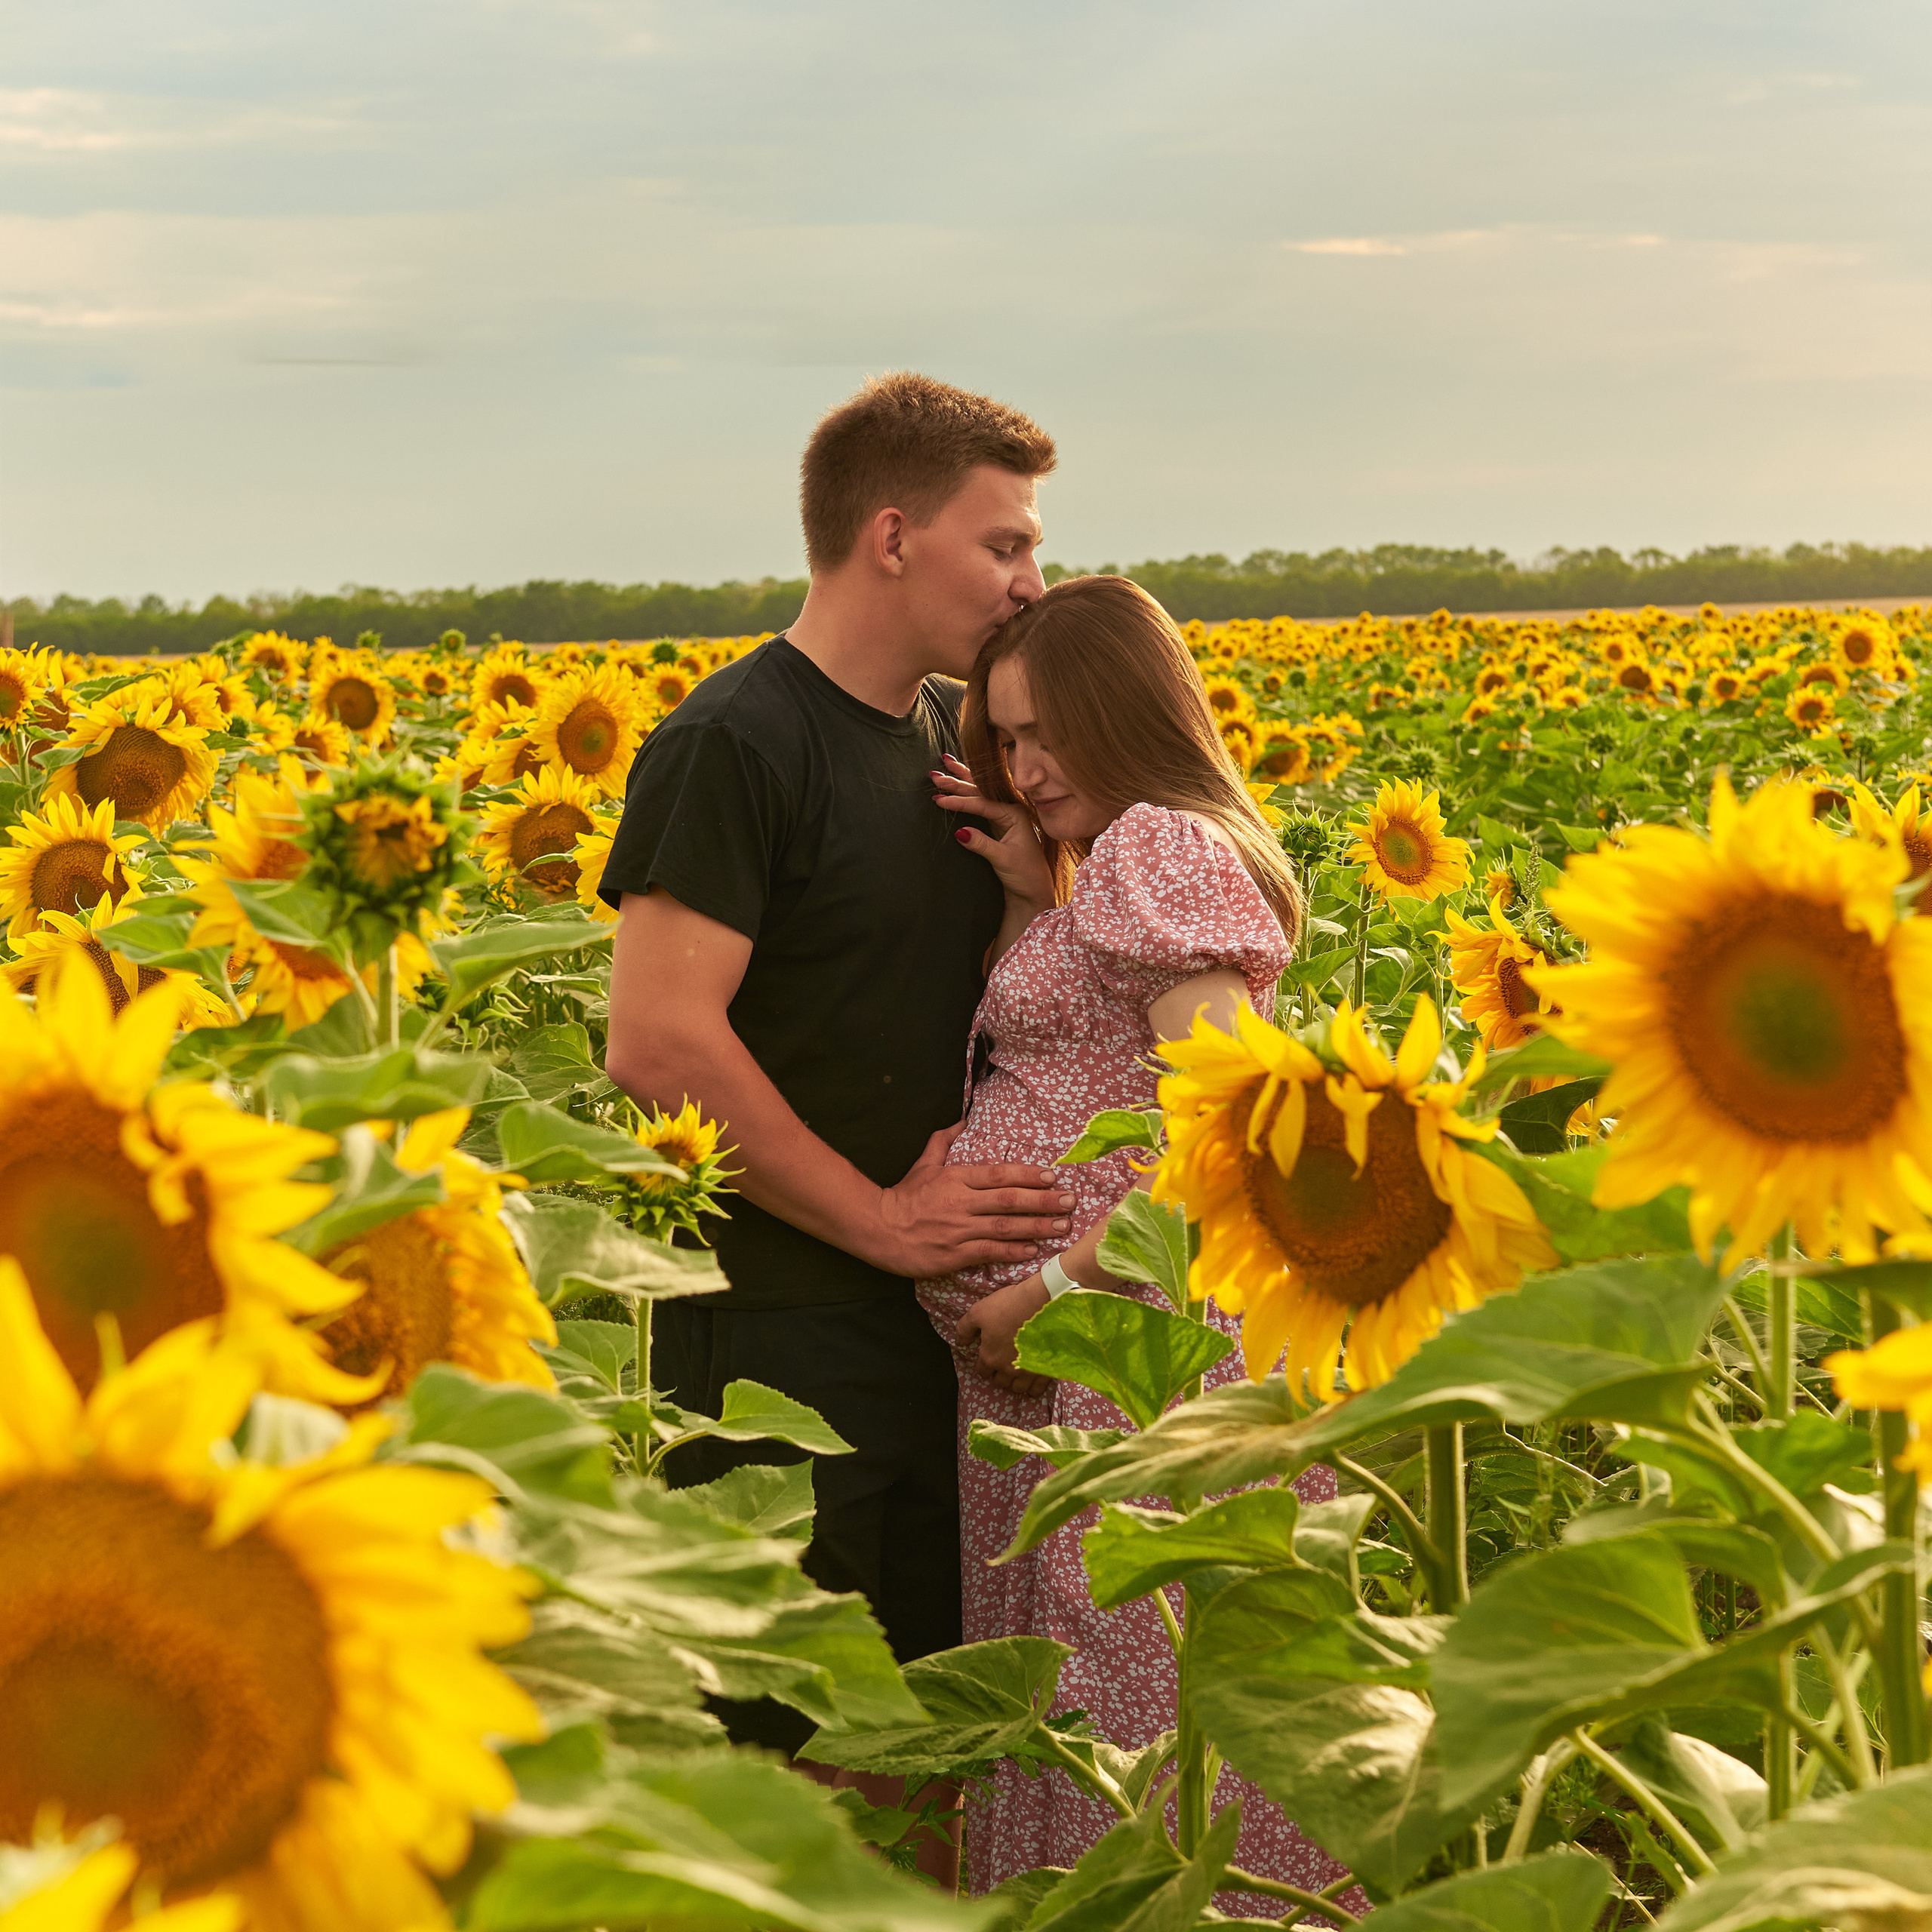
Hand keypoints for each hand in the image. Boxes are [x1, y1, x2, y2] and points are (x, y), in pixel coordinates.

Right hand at [870, 1125, 1075, 1277]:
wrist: (877, 1228)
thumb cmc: (904, 1196)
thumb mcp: (924, 1164)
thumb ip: (943, 1141)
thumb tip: (962, 1120)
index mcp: (956, 1178)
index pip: (998, 1175)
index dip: (1027, 1175)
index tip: (1052, 1176)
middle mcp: (961, 1202)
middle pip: (1009, 1200)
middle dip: (1043, 1201)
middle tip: (1070, 1201)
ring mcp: (959, 1230)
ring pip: (1004, 1227)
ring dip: (1036, 1226)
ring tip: (1062, 1226)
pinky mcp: (954, 1254)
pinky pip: (989, 1252)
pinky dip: (1013, 1250)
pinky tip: (1033, 1249)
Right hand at [931, 754, 1054, 910]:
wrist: (1034, 891)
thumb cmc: (1025, 875)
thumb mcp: (1003, 859)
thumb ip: (982, 844)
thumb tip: (959, 831)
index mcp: (1015, 814)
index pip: (982, 803)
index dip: (960, 801)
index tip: (939, 800)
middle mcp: (1010, 809)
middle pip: (980, 791)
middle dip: (957, 782)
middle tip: (934, 774)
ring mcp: (1003, 815)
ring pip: (979, 792)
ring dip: (962, 779)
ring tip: (945, 762)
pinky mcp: (997, 824)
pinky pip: (979, 803)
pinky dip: (967, 792)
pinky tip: (959, 779)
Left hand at [955, 1275, 1054, 1396]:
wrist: (1041, 1301)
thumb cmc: (1008, 1306)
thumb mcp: (978, 1312)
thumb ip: (965, 1329)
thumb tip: (961, 1342)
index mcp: (990, 1357)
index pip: (982, 1371)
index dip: (983, 1365)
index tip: (988, 1357)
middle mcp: (1008, 1369)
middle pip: (1000, 1382)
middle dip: (999, 1374)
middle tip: (1002, 1363)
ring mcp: (1027, 1371)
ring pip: (1018, 1388)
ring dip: (1015, 1382)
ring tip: (1017, 1372)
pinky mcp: (1044, 1370)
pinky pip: (1038, 1389)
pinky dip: (1033, 1388)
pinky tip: (1032, 1380)